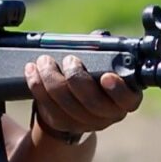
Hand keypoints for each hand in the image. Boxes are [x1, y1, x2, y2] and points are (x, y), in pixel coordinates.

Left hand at [25, 54, 141, 136]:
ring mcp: (85, 123)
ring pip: (67, 104)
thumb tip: (98, 37)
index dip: (118, 90)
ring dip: (52, 78)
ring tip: (44, 61)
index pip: (128, 100)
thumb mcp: (102, 63)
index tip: (106, 76)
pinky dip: (37, 86)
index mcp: (123, 99)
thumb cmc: (92, 77)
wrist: (73, 102)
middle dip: (77, 78)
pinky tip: (31, 71)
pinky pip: (48, 107)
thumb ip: (103, 52)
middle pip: (93, 102)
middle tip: (69, 60)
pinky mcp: (62, 124)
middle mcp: (107, 115)